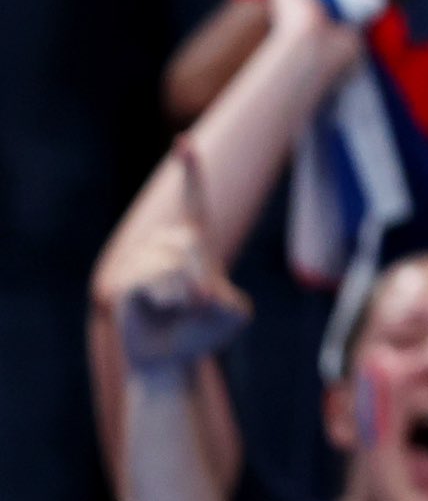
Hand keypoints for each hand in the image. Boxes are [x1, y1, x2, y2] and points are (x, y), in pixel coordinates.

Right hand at [105, 147, 251, 372]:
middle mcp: (163, 243)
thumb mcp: (234, 314)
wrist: (172, 358)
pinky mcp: (119, 284)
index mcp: (194, 240)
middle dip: (202, 277)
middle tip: (199, 302)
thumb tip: (198, 293)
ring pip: (170, 265)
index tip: (184, 142)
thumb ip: (229, 302)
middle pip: (189, 244)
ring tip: (174, 309)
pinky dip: (162, 301)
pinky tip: (157, 311)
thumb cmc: (205, 329)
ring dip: (183, 295)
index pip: (193, 199)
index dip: (189, 171)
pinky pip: (147, 283)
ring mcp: (138, 261)